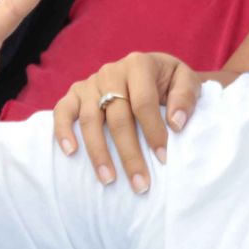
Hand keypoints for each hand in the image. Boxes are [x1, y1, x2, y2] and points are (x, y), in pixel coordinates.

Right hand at [52, 51, 205, 191]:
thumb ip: (185, 96)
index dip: (152, 131)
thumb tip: (175, 123)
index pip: (143, 102)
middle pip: (117, 117)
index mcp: (139, 64)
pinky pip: (62, 111)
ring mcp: (90, 83)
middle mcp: (111, 72)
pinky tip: (70, 153)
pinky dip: (63, 131)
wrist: (152, 70)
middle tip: (140, 183)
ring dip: (98, 153)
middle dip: (129, 154)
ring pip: (90, 120)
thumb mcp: (185, 79)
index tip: (162, 158)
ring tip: (109, 180)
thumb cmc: (168, 80)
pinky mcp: (75, 93)